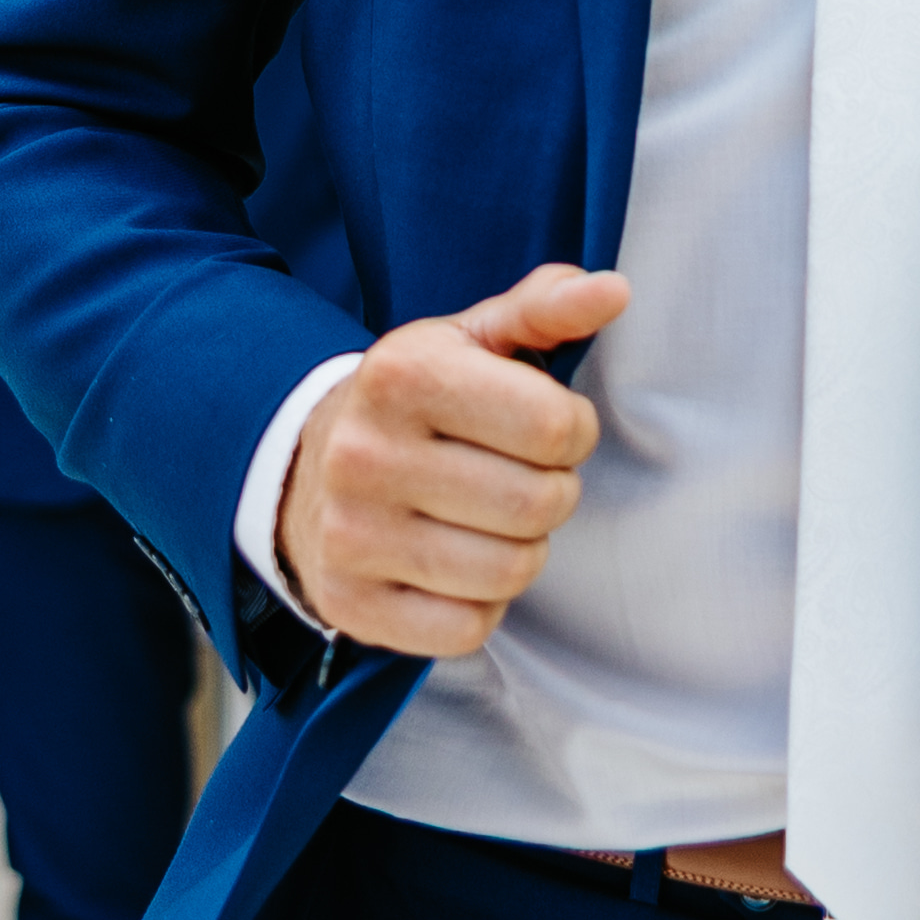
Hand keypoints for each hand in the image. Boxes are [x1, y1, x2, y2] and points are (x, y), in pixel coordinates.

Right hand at [281, 264, 626, 652]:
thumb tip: (614, 290)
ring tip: (490, 520)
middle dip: (552, 492)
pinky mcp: (349, 604)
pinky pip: (468, 630)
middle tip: (521, 477)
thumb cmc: (418, 399)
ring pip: (511, 572)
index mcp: (402, 375)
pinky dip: (481, 604)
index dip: (573, 431)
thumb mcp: (473, 338)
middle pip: (539, 504)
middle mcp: (365, 454)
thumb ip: (546, 309)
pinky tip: (456, 565)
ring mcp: (351, 536)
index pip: (555, 427)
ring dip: (522, 550)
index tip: (548, 428)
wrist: (306, 467)